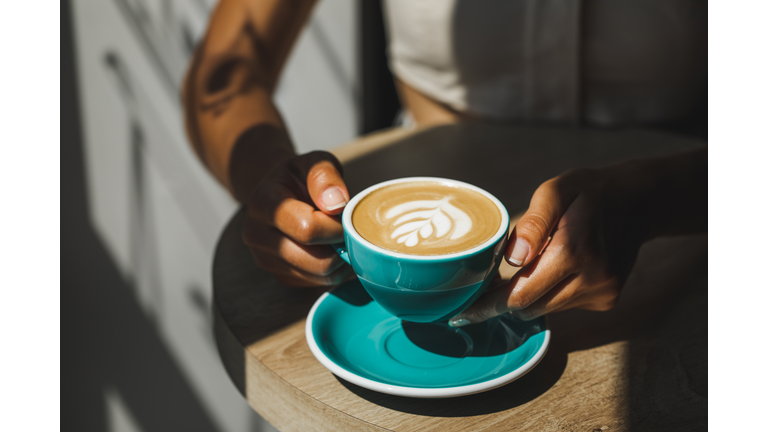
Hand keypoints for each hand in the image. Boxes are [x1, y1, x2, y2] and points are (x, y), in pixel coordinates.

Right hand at [241, 151, 354, 286]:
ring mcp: (264, 259)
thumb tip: (336, 204)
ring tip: (339, 238)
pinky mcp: (278, 276)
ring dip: (339, 261)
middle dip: (340, 246)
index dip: (336, 226)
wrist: (278, 193)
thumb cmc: (300, 178)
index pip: (307, 228)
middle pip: (316, 259)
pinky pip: (316, 283)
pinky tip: (329, 248)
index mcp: (263, 202)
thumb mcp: (314, 162)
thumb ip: (325, 176)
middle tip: (346, 230)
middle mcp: (256, 234)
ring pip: (319, 276)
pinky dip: (331, 271)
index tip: (344, 216)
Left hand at [450, 166, 645, 324]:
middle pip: (531, 307)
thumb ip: (533, 223)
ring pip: (547, 308)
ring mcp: (603, 292)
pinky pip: (565, 305)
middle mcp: (591, 278)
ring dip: (532, 293)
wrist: (638, 201)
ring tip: (534, 263)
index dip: (489, 305)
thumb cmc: (587, 192)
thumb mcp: (555, 191)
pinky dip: (553, 292)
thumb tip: (513, 259)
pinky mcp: (607, 299)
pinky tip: (559, 267)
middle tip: (489, 283)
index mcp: (573, 251)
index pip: (521, 294)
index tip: (463, 314)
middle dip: (506, 299)